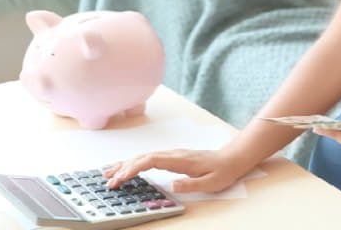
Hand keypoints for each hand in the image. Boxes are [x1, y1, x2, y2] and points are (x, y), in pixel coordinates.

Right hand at [102, 148, 247, 192]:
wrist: (231, 159)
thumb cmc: (222, 171)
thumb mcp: (211, 182)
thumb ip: (191, 184)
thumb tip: (172, 185)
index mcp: (180, 160)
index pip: (151, 160)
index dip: (134, 168)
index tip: (121, 177)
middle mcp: (173, 154)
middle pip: (143, 157)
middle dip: (124, 168)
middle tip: (108, 180)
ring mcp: (172, 155)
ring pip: (144, 157)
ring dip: (126, 164)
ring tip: (108, 172)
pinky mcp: (172, 158)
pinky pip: (149, 159)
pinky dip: (135, 163)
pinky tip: (127, 168)